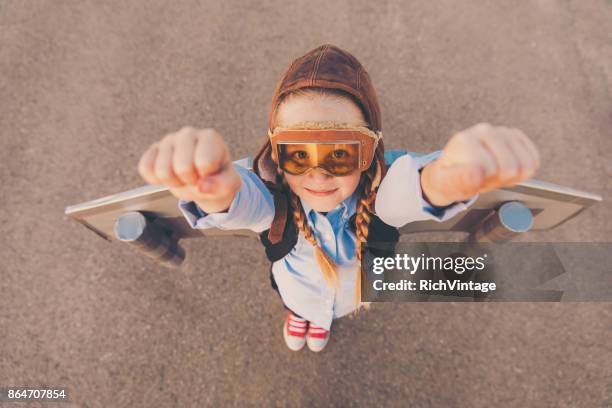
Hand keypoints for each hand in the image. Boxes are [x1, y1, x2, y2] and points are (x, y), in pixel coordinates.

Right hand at [137, 126, 241, 211]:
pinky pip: (145, 168)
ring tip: (185, 176)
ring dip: (174, 182)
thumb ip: (222, 185)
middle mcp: (188, 133)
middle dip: (190, 181)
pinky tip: (170, 175)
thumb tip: (201, 186)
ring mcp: (169, 140)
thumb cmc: (218, 177)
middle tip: (196, 178)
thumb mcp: (230, 184)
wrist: (204, 179)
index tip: (210, 175)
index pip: (204, 163)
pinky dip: (156, 180)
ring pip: (162, 171)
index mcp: (210, 137)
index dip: (206, 177)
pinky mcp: (154, 149)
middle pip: (181, 167)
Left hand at [420, 123, 540, 206]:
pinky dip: (524, 170)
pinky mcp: (515, 135)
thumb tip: (476, 174)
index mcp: (465, 140)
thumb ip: (458, 179)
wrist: (455, 169)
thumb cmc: (450, 177)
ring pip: (526, 164)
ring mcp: (501, 131)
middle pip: (510, 167)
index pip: (490, 169)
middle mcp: (484, 130)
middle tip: (482, 176)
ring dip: (511, 176)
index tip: (471, 178)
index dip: (483, 181)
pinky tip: (506, 168)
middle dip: (498, 179)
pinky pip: (534, 159)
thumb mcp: (445, 184)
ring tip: (492, 172)